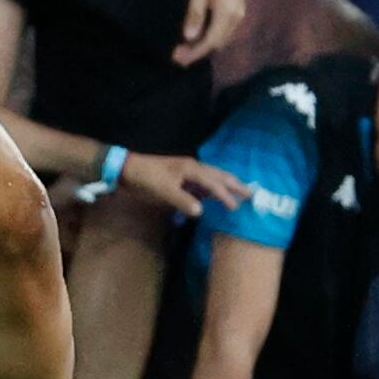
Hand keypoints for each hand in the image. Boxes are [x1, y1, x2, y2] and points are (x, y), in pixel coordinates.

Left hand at [120, 153, 249, 217]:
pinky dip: (211, 187)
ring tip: (239, 191)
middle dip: (234, 184)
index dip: (225, 195)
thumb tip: (201, 211)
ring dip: (225, 184)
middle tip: (251, 193)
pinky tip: (214, 194)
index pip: (214, 183)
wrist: (128, 169)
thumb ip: (182, 200)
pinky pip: (202, 181)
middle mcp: (193, 168)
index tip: (236, 207)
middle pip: (218, 175)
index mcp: (191, 169)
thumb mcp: (163, 190)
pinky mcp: (180, 177)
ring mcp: (187, 171)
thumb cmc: (146, 178)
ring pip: (212, 177)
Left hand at [173, 0, 246, 67]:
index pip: (210, 42)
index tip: (178, 58)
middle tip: (177, 54)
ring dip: (204, 45)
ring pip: (221, 39)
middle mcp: (236, 18)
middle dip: (198, 52)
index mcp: (227, 14)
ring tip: (185, 48)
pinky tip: (198, 36)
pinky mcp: (237, 10)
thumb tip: (189, 37)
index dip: (194, 53)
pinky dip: (211, 37)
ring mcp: (239, 14)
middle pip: (217, 44)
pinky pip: (224, 31)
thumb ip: (195, 14)